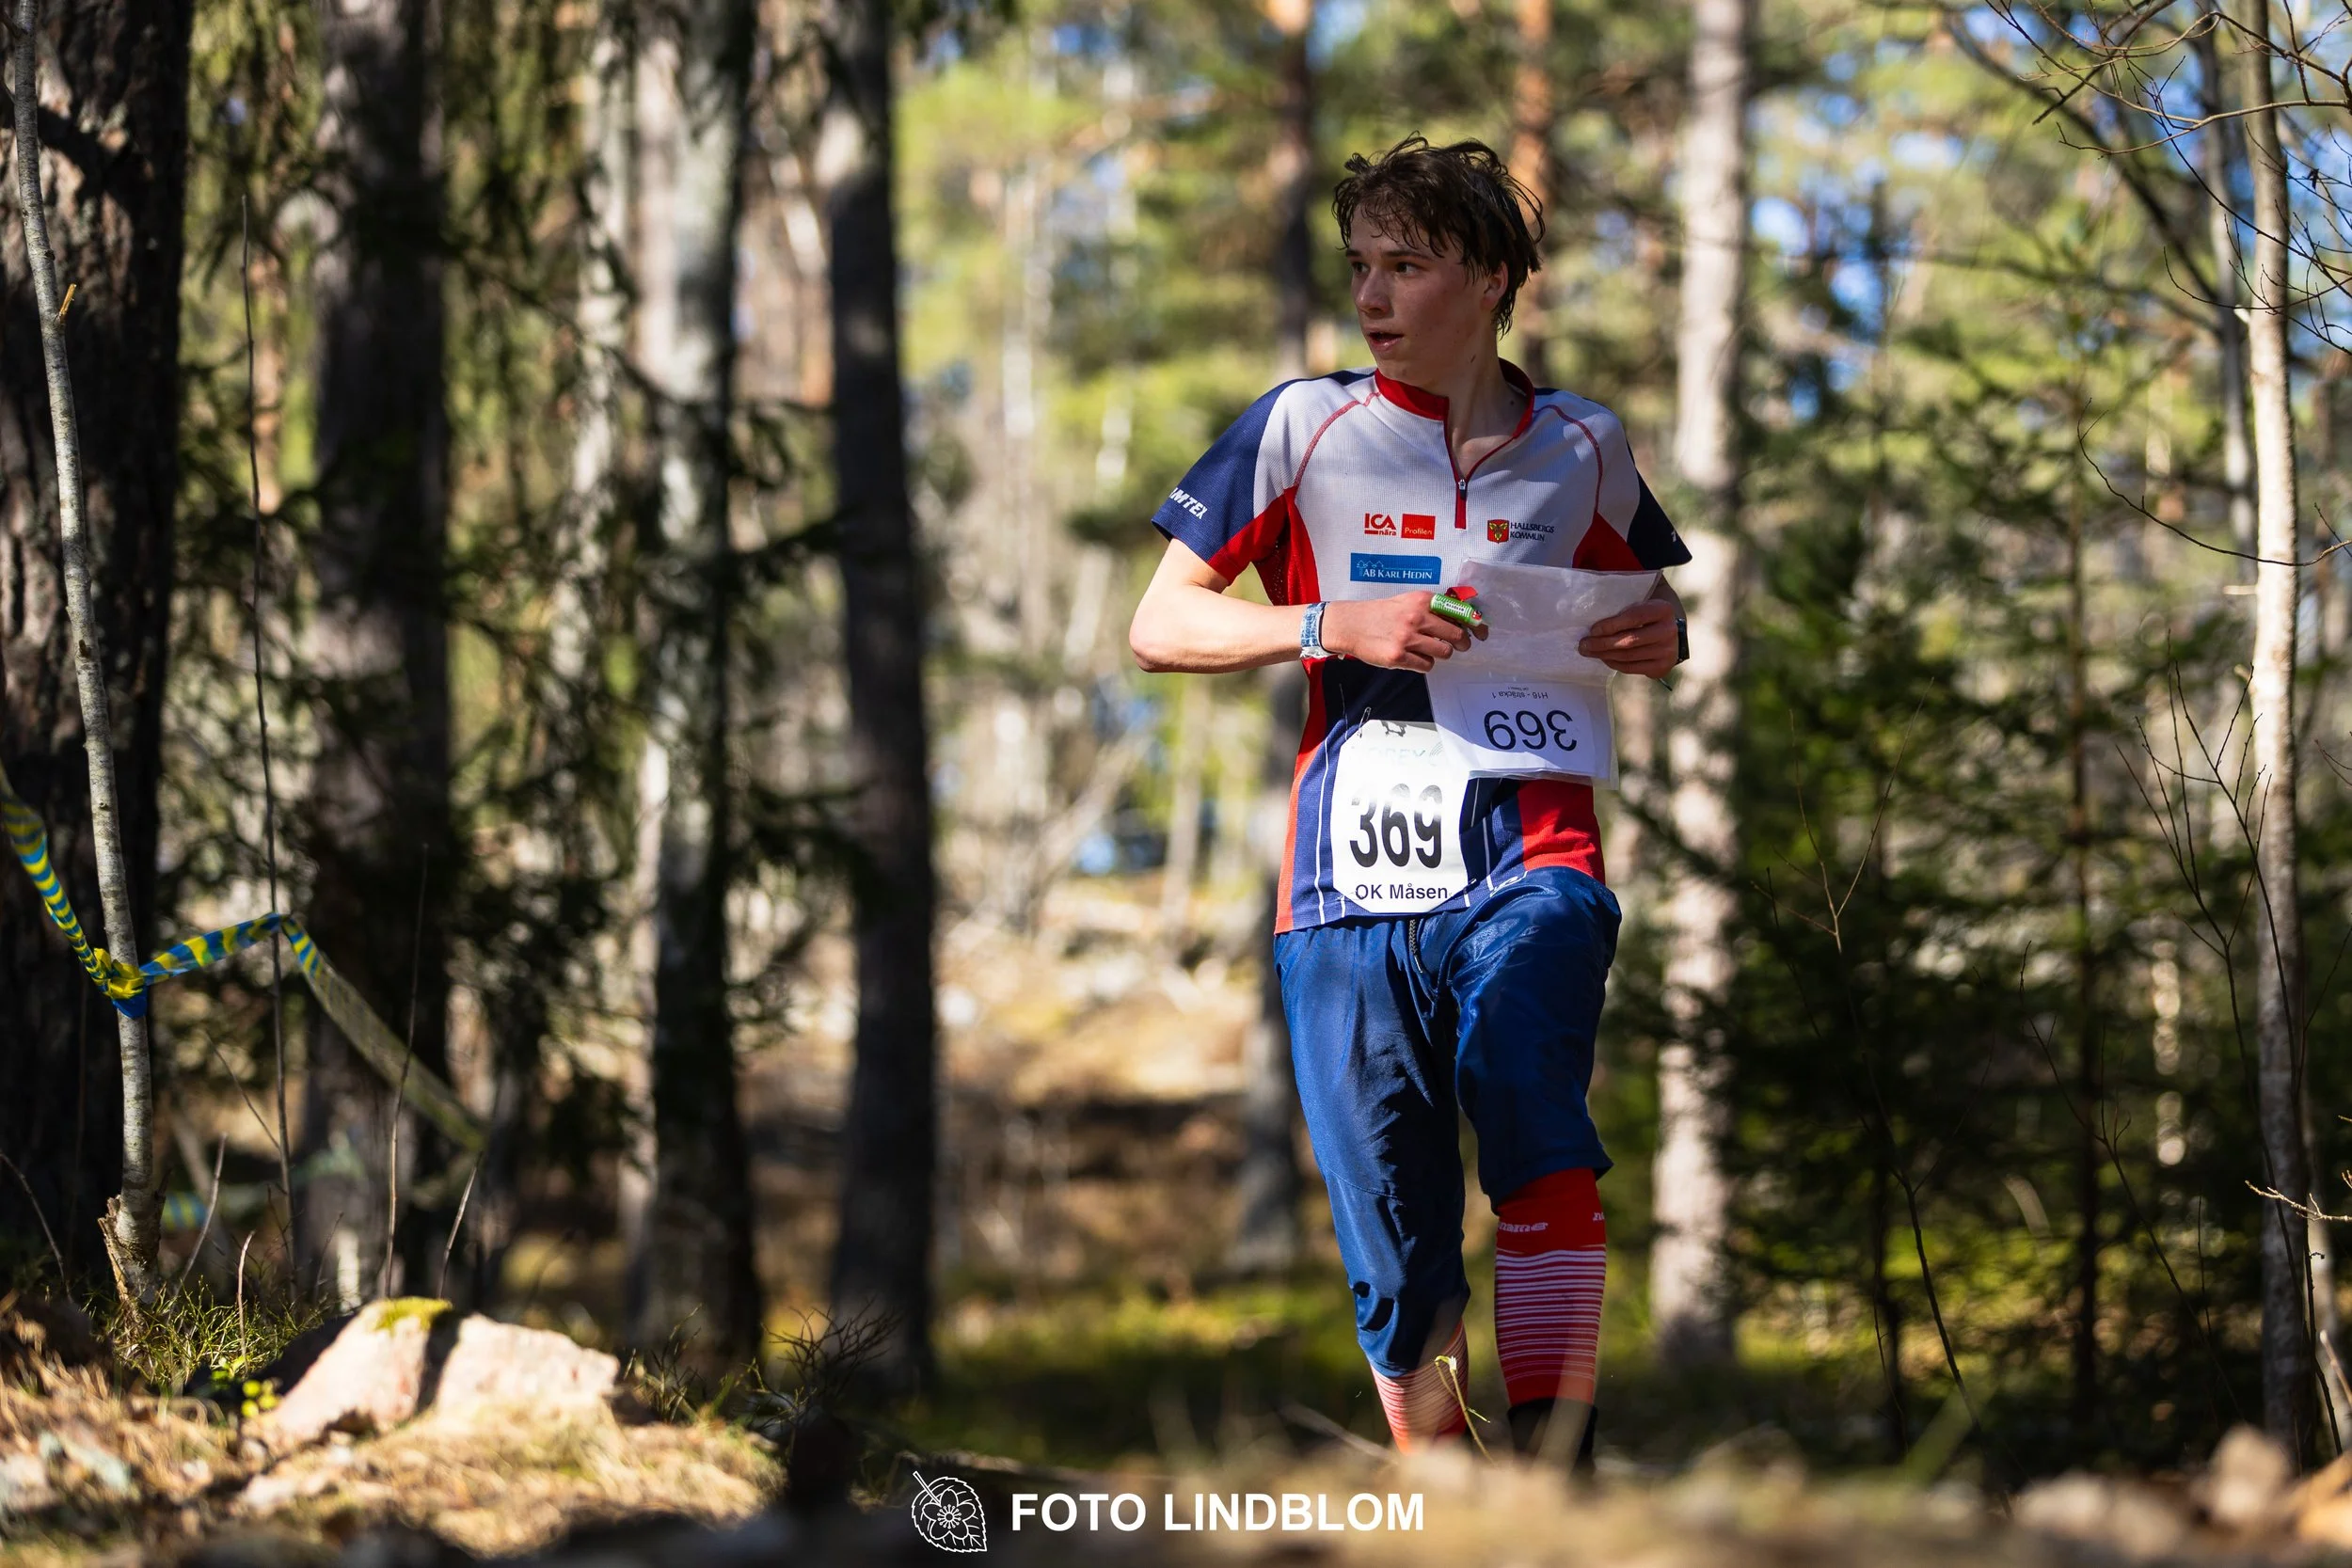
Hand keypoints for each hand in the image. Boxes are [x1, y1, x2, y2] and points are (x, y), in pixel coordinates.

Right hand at [1323, 591, 1476, 671]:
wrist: (1350, 624)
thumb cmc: (1381, 613)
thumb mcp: (1407, 601)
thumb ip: (1431, 608)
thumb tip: (1462, 620)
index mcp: (1422, 601)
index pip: (1459, 612)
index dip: (1475, 624)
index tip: (1482, 632)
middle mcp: (1417, 617)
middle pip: (1456, 635)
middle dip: (1460, 643)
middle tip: (1457, 646)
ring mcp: (1408, 638)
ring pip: (1443, 652)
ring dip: (1439, 654)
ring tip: (1426, 650)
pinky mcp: (1398, 656)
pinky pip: (1427, 666)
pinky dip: (1424, 664)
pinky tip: (1413, 657)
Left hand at [1580, 598, 1680, 677]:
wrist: (1671, 634)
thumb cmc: (1648, 617)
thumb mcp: (1642, 605)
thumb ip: (1624, 609)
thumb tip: (1592, 623)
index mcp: (1663, 610)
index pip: (1634, 617)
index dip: (1611, 625)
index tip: (1592, 630)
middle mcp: (1668, 631)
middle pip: (1630, 640)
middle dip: (1602, 644)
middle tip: (1583, 645)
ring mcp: (1667, 651)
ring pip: (1628, 656)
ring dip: (1604, 655)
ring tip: (1589, 652)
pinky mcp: (1662, 667)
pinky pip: (1632, 668)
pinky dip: (1614, 664)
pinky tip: (1604, 658)